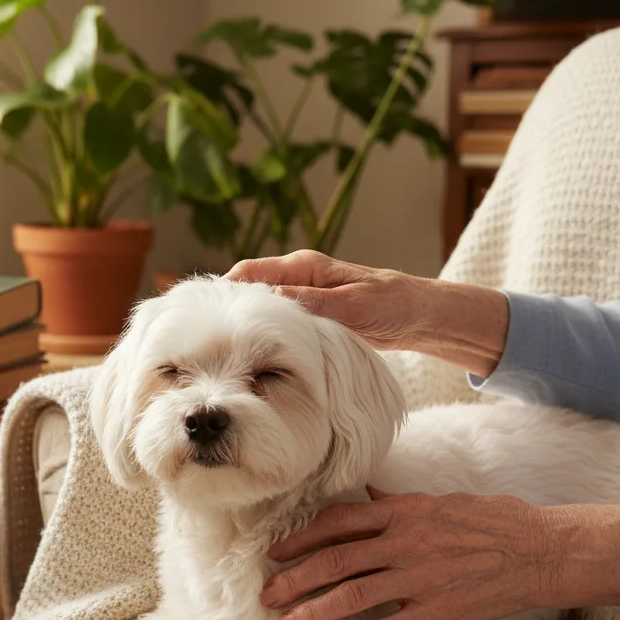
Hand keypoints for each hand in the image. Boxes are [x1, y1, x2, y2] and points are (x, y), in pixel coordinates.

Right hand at [226, 250, 509, 377]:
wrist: (417, 315)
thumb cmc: (390, 305)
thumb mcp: (353, 307)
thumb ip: (313, 304)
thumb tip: (274, 303)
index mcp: (303, 267)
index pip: (249, 273)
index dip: (223, 292)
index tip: (203, 314)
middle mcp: (296, 277)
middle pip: (246, 289)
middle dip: (224, 310)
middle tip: (202, 336)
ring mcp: (299, 295)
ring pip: (257, 308)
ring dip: (241, 325)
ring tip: (218, 347)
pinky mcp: (305, 314)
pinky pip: (272, 321)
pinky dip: (258, 334)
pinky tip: (247, 352)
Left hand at [260, 489, 619, 619]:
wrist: (542, 551)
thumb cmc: (493, 520)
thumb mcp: (440, 501)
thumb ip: (399, 503)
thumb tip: (369, 493)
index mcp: (403, 511)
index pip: (339, 522)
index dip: (302, 538)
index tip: (276, 552)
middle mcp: (404, 541)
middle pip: (335, 560)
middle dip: (295, 578)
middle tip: (267, 595)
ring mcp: (419, 577)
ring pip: (352, 595)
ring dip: (314, 611)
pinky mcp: (437, 610)